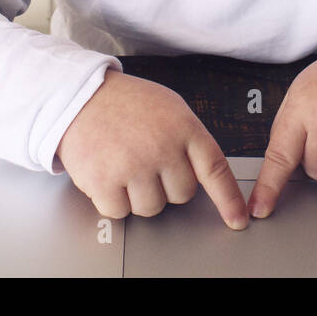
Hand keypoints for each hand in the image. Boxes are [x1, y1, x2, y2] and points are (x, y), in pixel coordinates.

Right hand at [55, 69, 248, 229]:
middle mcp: (162, 147)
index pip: (215, 169)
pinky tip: (108, 172)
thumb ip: (189, 138)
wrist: (79, 95)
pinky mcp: (104, 182)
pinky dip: (112, 199)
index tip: (237, 219)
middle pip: (181, 195)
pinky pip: (120, 212)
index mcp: (183, 127)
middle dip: (166, 184)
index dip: (228, 199)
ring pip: (151, 208)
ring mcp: (133, 166)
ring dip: (138, 194)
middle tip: (147, 160)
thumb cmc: (127, 103)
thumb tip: (205, 173)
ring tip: (125, 163)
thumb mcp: (170, 107)